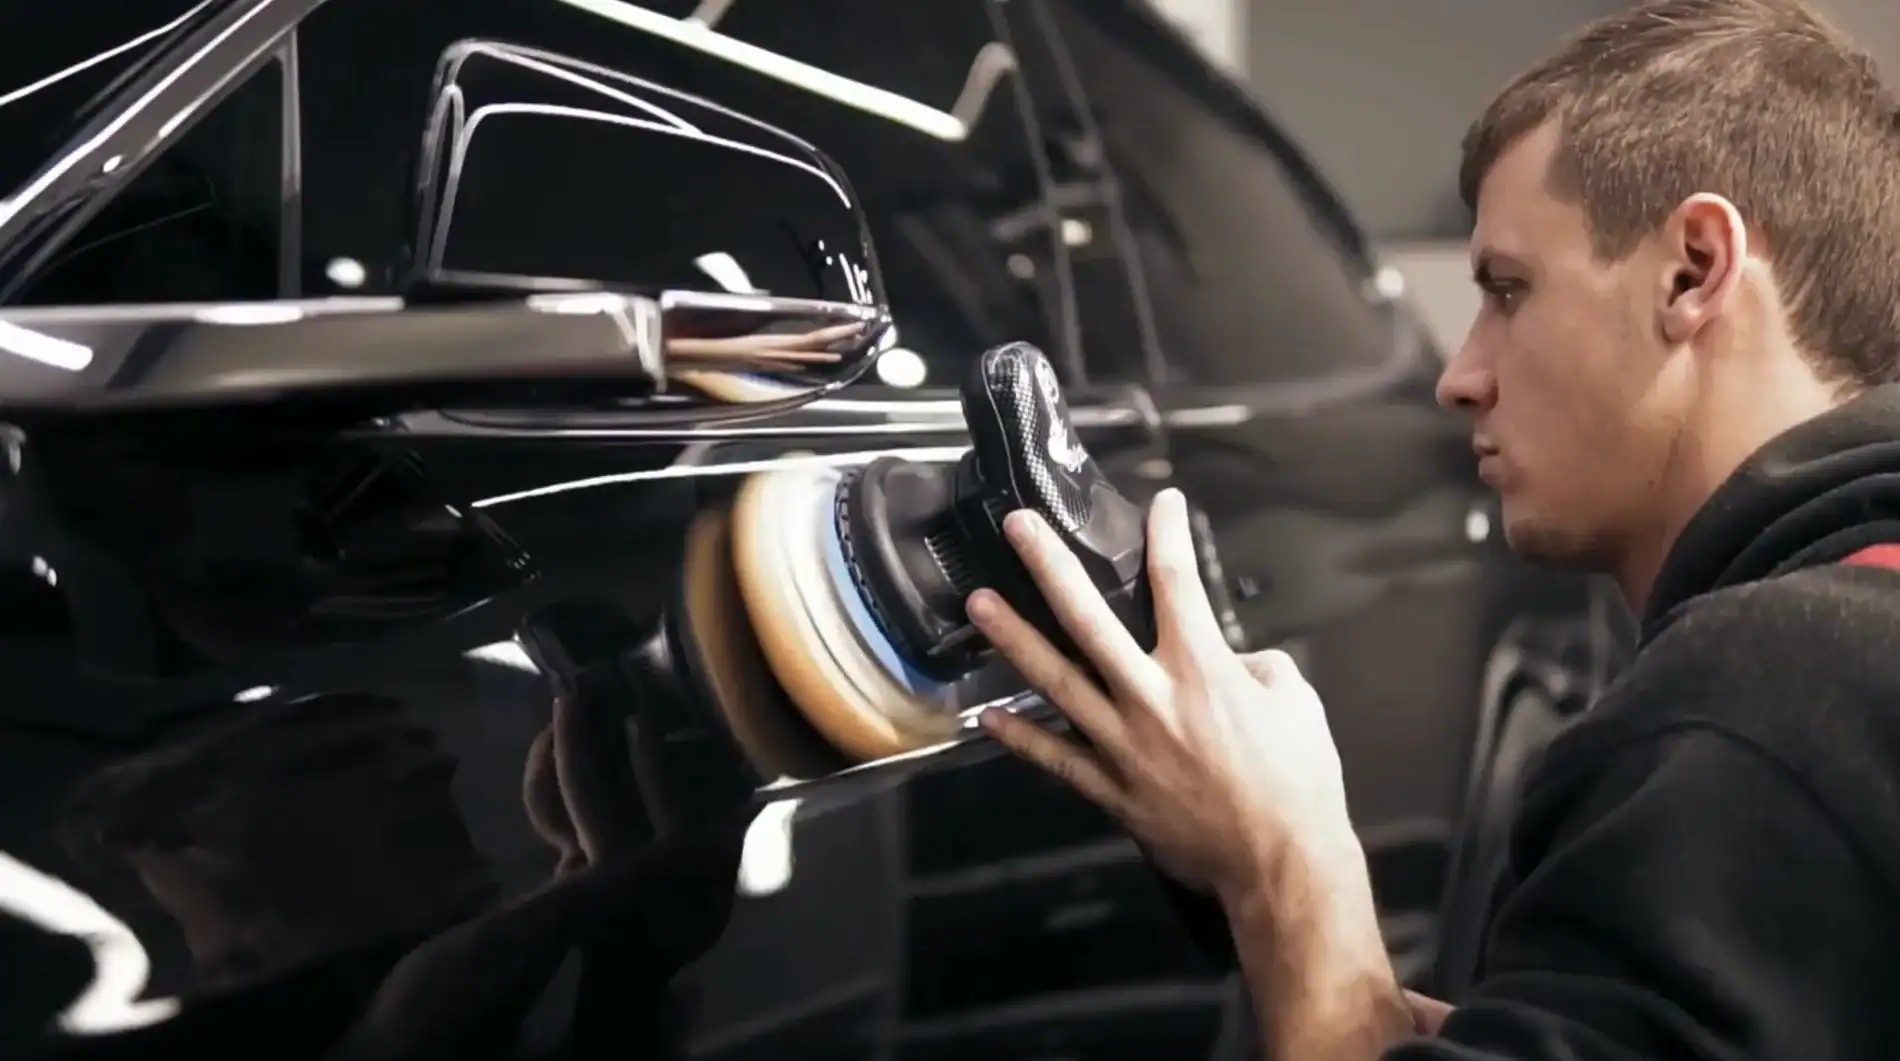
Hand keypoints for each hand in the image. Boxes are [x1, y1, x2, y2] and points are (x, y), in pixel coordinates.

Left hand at [966, 488, 1361, 899]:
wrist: (1280, 865)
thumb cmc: (1298, 782)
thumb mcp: (1299, 704)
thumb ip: (1260, 668)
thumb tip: (1236, 662)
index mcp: (1202, 669)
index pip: (1177, 582)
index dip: (1167, 534)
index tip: (1162, 502)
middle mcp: (1150, 697)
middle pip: (1088, 619)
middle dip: (1049, 566)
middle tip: (1017, 527)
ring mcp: (1122, 744)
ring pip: (1055, 681)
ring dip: (1013, 640)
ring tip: (977, 604)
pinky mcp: (1110, 789)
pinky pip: (1055, 757)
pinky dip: (1019, 738)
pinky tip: (985, 718)